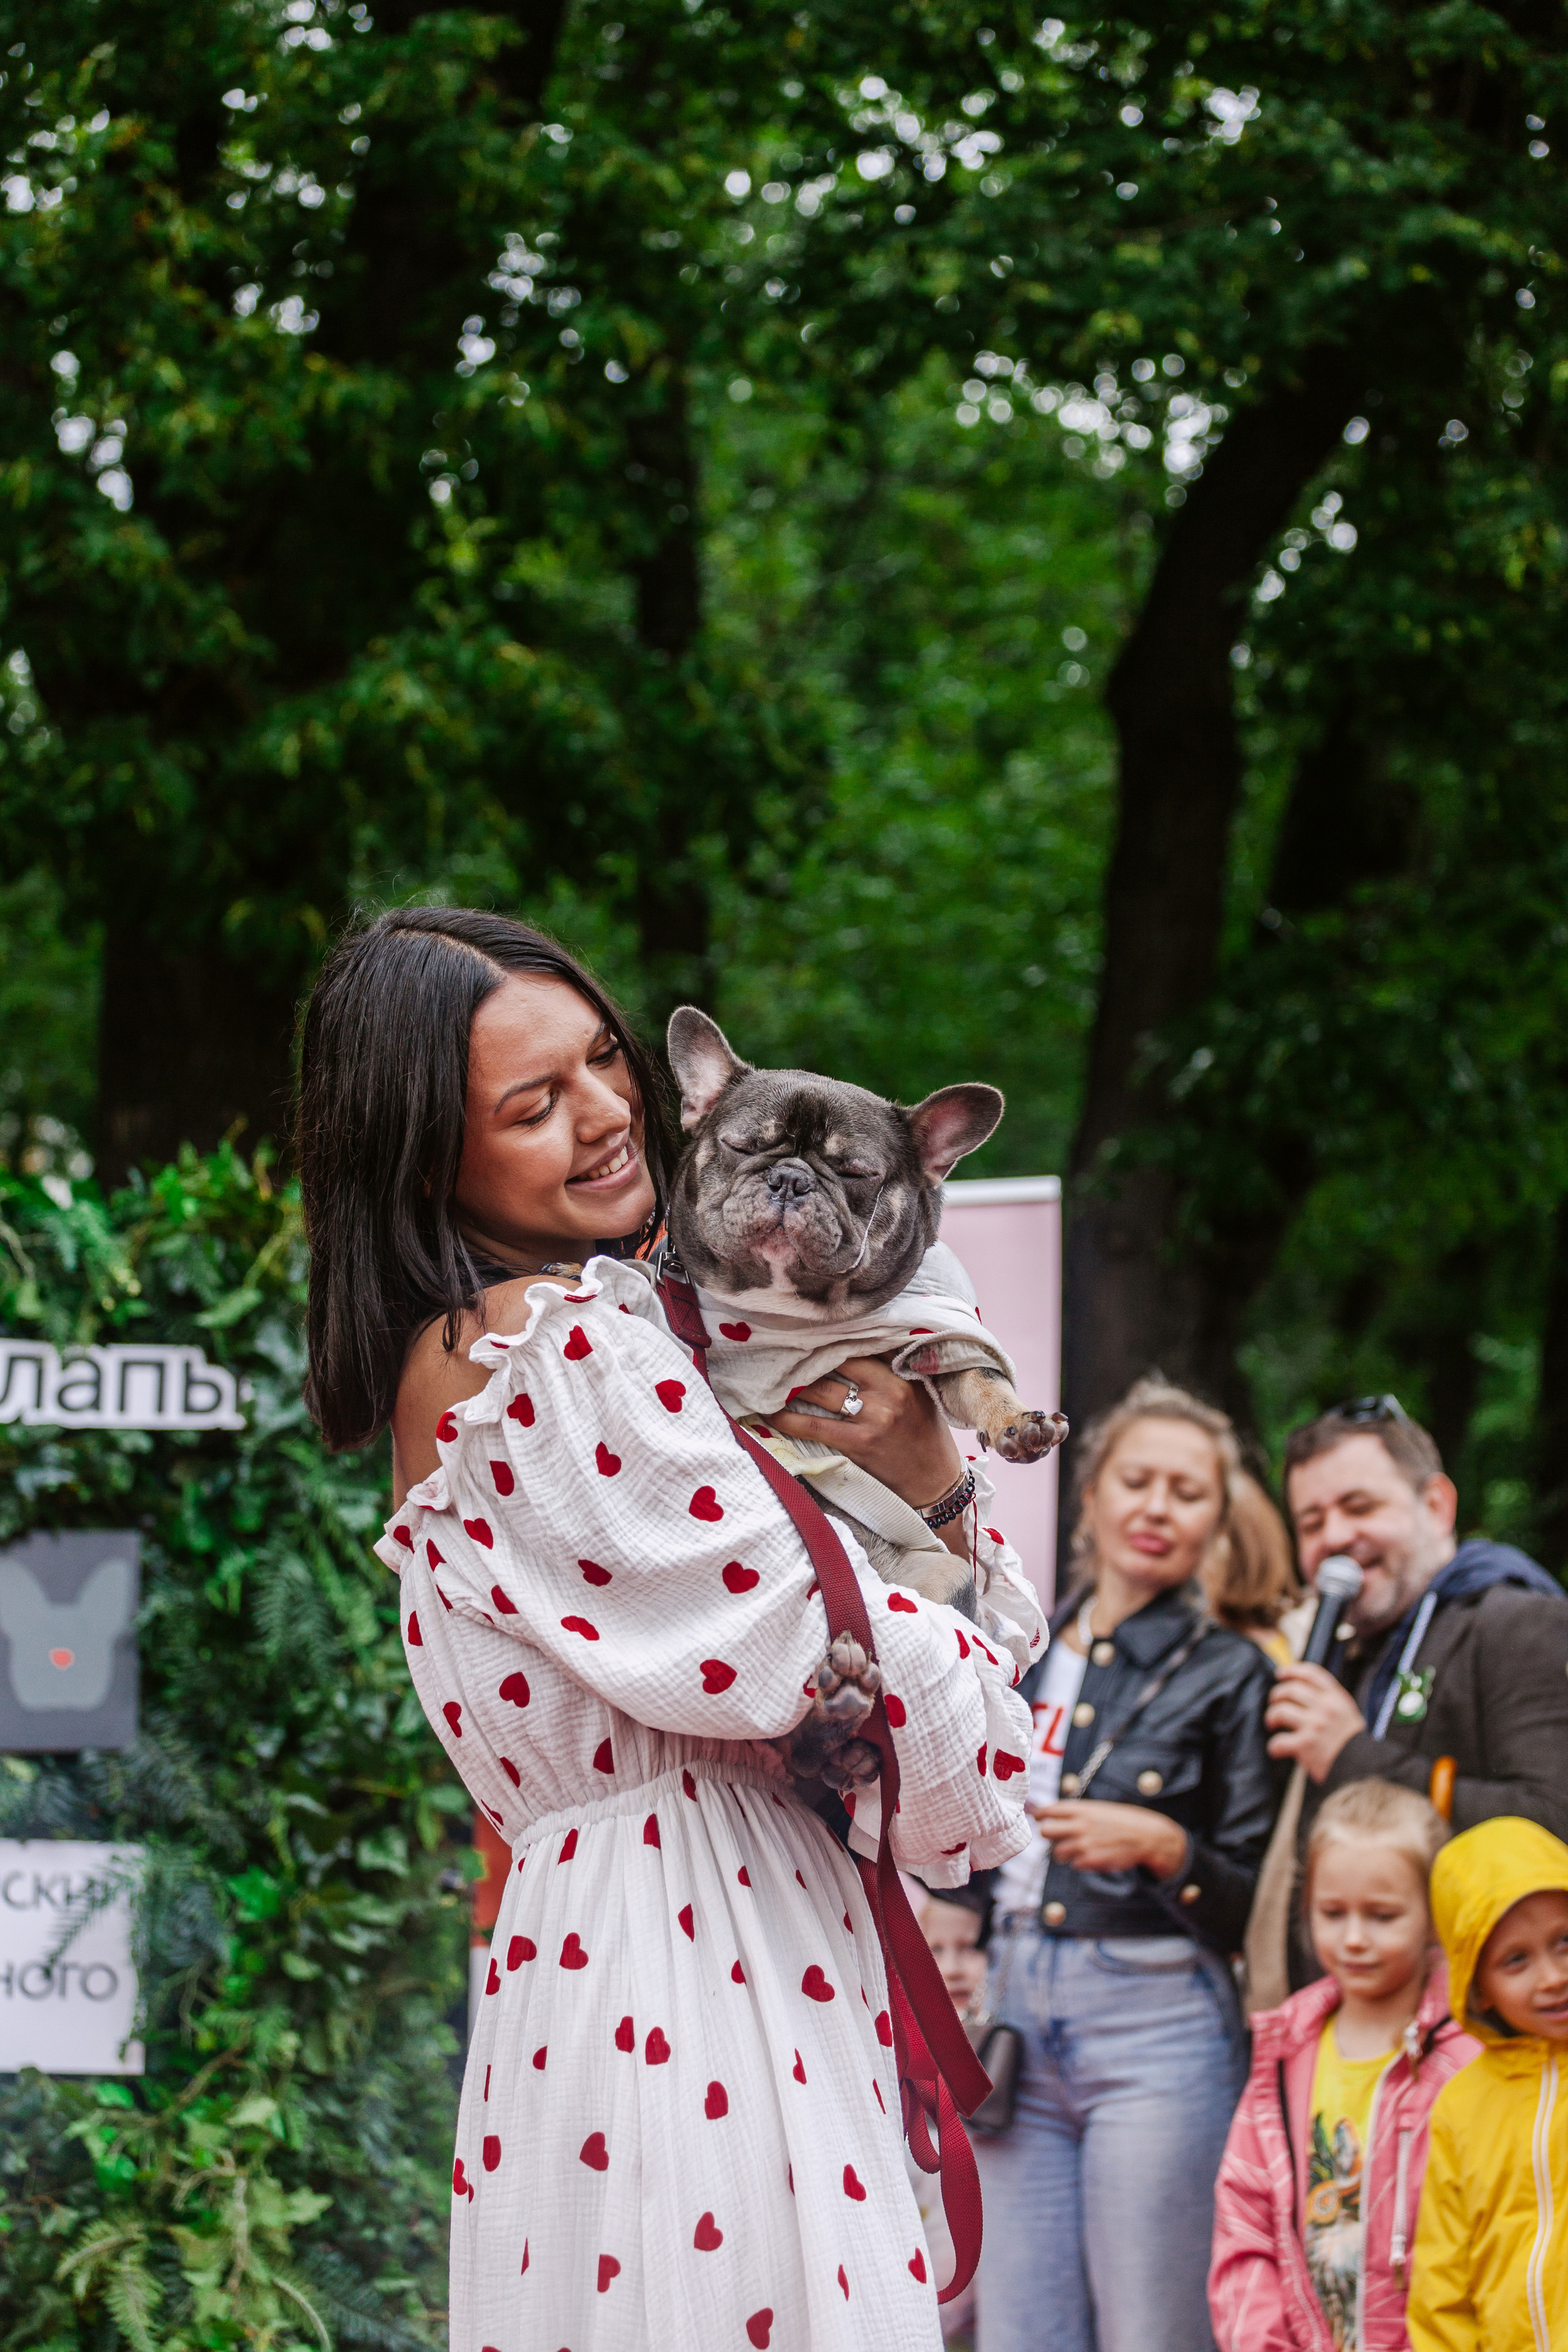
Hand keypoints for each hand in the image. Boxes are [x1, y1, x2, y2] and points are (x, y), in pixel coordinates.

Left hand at [770, 1357, 965, 1551]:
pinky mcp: (858, 1444)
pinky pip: (814, 1427)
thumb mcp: (918, 1394)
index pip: (860, 1348)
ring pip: (820, 1392)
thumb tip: (858, 1344)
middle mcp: (889, 1393)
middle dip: (806, 1361)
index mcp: (903, 1377)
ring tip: (771, 1381)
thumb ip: (891, 1370)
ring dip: (792, 1386)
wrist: (935, 1484)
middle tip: (781, 1356)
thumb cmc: (925, 1435)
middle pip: (836, 1365)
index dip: (829, 1342)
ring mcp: (873, 1419)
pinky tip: (770, 1414)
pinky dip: (788, 1420)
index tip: (807, 1338)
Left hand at [1031, 1799, 1188, 1879]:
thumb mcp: (1099, 1809)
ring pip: (1057, 1852)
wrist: (1147, 1836)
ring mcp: (1084, 1844)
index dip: (1039, 1814)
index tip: (1037, 1817)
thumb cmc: (1123, 1820)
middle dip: (1049, 1834)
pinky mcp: (1090, 1861)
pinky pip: (1074, 1864)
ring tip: (1078, 1848)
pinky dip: (1080, 1861)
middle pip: (1045, 1831)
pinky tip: (1092, 1855)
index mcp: (1081, 1809)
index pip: (1048, 1810)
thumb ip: (1077, 1812)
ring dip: (1064, 1851)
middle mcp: (1079, 1825)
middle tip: (1057, 1836)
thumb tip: (1051, 1815)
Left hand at [1266, 1661, 1365, 1782]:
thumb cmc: (1355, 1745)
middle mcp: (1325, 1708)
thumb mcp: (1348, 1714)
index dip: (1293, 1670)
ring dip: (1271, 1716)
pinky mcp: (1306, 1745)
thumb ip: (1330, 1703)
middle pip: (1291, 1689)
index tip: (1281, 1674)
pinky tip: (1276, 1750)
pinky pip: (1279, 1741)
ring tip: (1271, 1723)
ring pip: (1281, 1710)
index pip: (1312, 1674)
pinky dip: (1274, 1746)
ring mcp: (1314, 1725)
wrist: (1364, 1769)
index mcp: (1337, 1698)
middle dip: (1277, 1694)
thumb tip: (1304, 1695)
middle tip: (1274, 1702)